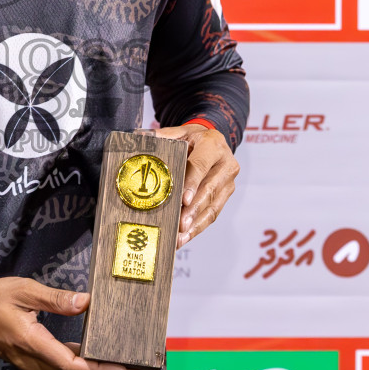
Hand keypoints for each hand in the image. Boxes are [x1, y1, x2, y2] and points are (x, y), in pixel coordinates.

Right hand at [0, 277, 147, 369]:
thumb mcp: (22, 290)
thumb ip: (55, 298)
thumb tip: (86, 302)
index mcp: (31, 343)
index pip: (72, 364)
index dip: (100, 369)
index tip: (124, 367)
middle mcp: (32, 360)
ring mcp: (31, 363)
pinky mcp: (31, 359)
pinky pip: (62, 369)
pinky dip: (85, 369)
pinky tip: (100, 365)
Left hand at [155, 123, 239, 248]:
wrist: (213, 141)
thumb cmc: (193, 139)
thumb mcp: (180, 133)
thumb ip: (163, 138)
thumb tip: (140, 140)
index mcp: (213, 145)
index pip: (201, 166)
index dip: (193, 183)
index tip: (183, 200)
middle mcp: (225, 163)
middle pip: (209, 189)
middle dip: (194, 210)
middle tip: (180, 224)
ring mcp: (228, 181)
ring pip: (213, 206)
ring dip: (196, 223)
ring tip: (181, 236)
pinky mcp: (226, 194)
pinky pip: (214, 213)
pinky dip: (199, 226)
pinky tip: (186, 236)